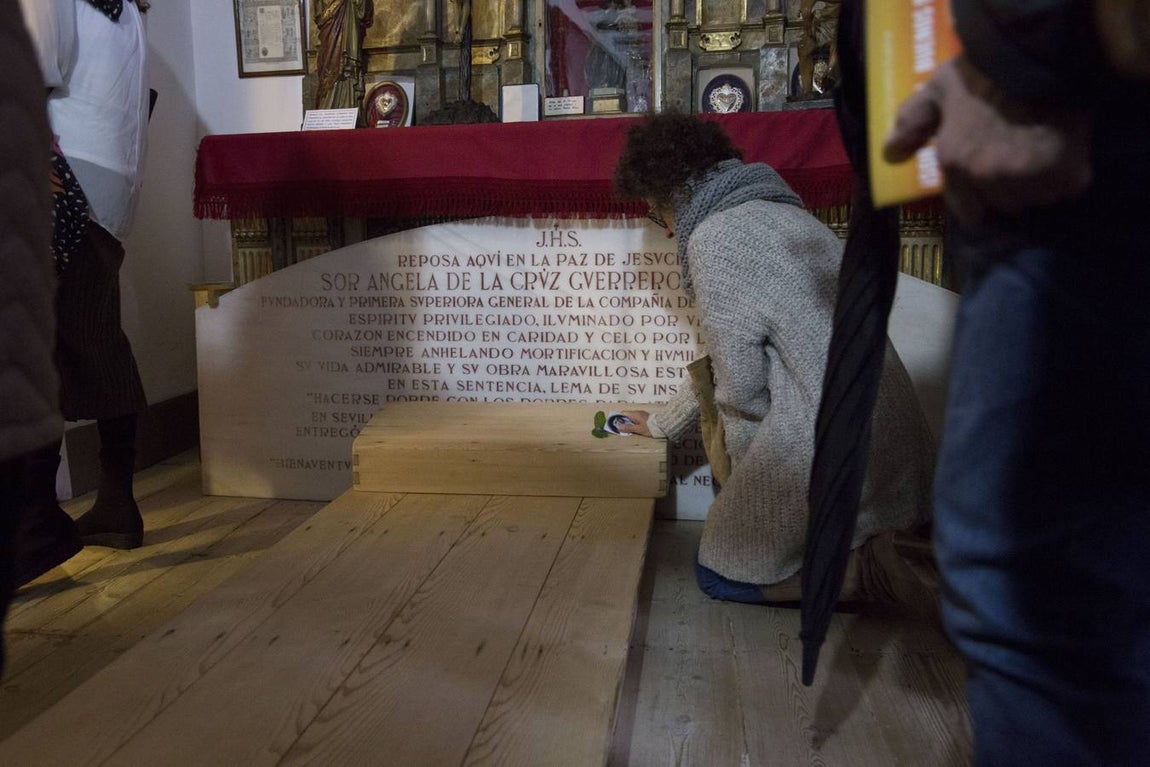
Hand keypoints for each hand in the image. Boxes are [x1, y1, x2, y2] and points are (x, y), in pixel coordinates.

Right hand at [616, 410, 651, 436]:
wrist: (662, 426)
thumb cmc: (650, 428)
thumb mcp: (638, 429)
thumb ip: (628, 428)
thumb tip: (619, 427)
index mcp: (635, 414)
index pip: (623, 413)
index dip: (618, 417)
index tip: (616, 423)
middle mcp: (637, 412)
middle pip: (627, 415)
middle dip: (623, 421)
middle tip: (621, 428)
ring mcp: (641, 414)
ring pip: (631, 417)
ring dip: (628, 422)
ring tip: (627, 429)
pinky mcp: (644, 417)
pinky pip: (636, 418)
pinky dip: (633, 422)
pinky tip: (634, 427)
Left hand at [883, 57, 1093, 225]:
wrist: (1043, 54)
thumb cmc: (985, 70)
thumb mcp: (937, 89)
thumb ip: (912, 123)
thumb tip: (889, 156)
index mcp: (956, 164)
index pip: (967, 209)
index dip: (978, 195)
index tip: (988, 178)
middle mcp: (990, 180)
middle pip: (1002, 204)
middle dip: (1007, 188)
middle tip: (1017, 156)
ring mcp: (1030, 181)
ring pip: (1034, 199)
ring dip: (1037, 184)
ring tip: (1040, 152)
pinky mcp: (1068, 177)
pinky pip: (1065, 189)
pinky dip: (1066, 176)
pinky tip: (1064, 150)